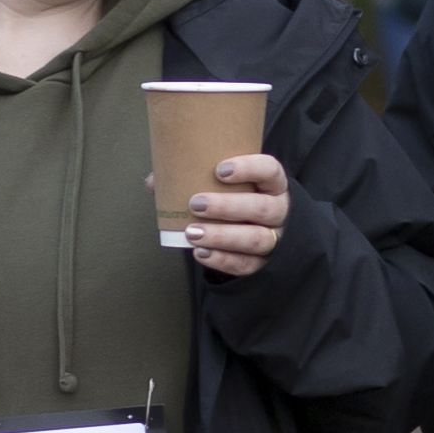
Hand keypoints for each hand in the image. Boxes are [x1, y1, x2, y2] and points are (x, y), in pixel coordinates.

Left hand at [186, 151, 291, 282]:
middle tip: (196, 203)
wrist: (264, 229)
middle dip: (227, 206)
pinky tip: (201, 253)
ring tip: (192, 233)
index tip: (220, 170)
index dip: (249, 169)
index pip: (270, 171)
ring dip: (222, 236)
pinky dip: (222, 260)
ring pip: (254, 238)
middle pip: (261, 208)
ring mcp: (275, 238)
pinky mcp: (264, 262)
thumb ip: (196, 178)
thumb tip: (153, 181)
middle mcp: (280, 211)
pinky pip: (246, 264)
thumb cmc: (240, 199)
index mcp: (273, 184)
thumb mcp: (229, 186)